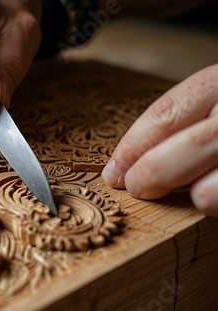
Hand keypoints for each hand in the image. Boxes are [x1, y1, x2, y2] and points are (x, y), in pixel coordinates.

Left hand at [102, 64, 217, 216]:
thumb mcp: (217, 103)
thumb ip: (190, 122)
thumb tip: (131, 164)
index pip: (170, 110)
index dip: (133, 145)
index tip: (113, 171)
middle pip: (192, 144)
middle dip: (155, 172)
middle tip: (137, 187)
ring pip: (216, 187)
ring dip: (200, 196)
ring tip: (196, 195)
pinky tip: (216, 196)